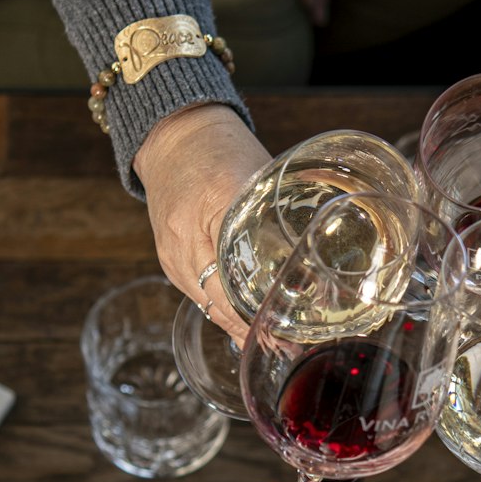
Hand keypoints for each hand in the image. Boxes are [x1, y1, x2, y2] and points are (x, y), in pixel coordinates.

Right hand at [135, 104, 270, 341]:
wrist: (172, 134)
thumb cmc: (217, 149)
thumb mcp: (253, 178)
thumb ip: (273, 217)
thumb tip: (308, 258)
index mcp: (201, 228)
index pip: (231, 293)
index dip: (260, 318)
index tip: (288, 334)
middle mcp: (180, 251)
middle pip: (219, 309)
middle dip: (255, 331)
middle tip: (289, 347)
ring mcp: (172, 258)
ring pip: (210, 306)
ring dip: (241, 325)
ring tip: (275, 342)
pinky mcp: (172, 259)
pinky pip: (201, 293)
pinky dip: (226, 308)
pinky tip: (248, 321)